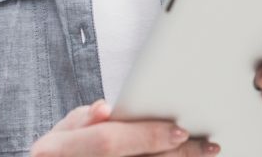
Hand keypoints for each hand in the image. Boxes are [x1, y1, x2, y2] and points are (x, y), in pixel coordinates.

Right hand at [30, 100, 219, 156]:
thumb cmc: (61, 151)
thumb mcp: (64, 132)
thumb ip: (85, 120)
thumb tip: (104, 110)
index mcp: (56, 149)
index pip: (108, 142)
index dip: (146, 136)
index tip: (180, 130)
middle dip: (174, 154)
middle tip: (205, 146)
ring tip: (204, 153)